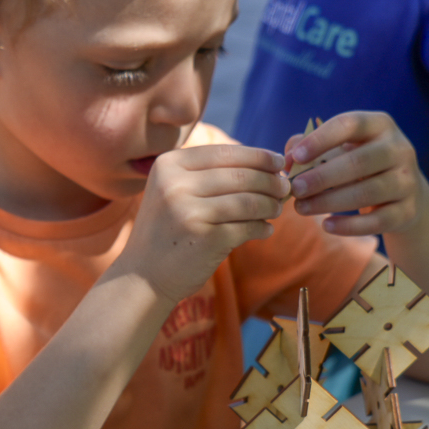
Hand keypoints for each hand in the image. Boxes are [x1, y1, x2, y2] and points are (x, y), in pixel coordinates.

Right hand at [115, 144, 288, 303]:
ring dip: (270, 205)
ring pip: (249, 201)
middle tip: (285, 188)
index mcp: (169, 165)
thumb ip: (210, 174)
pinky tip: (265, 230)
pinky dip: (262, 228)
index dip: (258, 156)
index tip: (279, 163)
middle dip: (271, 181)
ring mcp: (189, 211)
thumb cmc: (168, 230)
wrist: (143, 275)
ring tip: (276, 210)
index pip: (225, 153)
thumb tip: (268, 164)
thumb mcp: (174, 191)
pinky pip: (247, 228)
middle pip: (241, 175)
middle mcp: (176, 184)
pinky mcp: (205, 238)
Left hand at [284, 111, 426, 235]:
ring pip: (366, 194)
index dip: (320, 139)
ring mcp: (407, 181)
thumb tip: (286, 160)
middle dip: (321, 177)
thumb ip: (310, 146)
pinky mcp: (408, 211)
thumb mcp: (342, 148)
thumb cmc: (361, 164)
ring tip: (301, 208)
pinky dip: (349, 226)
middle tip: (295, 189)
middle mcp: (400, 149)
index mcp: (380, 125)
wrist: (404, 193)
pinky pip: (377, 221)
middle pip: (358, 163)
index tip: (296, 157)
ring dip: (329, 202)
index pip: (349, 125)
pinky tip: (326, 225)